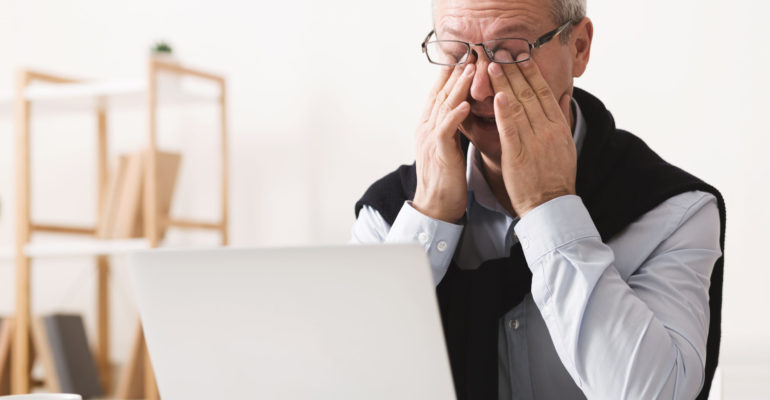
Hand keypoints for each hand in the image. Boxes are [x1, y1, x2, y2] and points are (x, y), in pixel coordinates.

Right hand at [412, 63, 474, 221]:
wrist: (435, 206)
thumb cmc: (446, 178)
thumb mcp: (448, 146)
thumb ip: (452, 127)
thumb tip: (463, 109)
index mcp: (429, 127)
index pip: (439, 94)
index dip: (449, 75)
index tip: (462, 57)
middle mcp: (426, 129)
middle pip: (440, 95)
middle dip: (454, 73)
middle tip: (468, 53)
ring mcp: (430, 140)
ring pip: (443, 107)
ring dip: (457, 88)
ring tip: (469, 70)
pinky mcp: (439, 153)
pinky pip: (446, 131)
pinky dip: (455, 116)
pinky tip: (465, 105)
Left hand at [487, 58, 576, 216]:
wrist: (552, 206)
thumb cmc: (556, 177)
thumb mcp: (565, 144)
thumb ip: (561, 118)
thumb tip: (564, 95)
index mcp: (558, 126)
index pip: (543, 92)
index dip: (531, 72)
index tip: (520, 55)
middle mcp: (548, 129)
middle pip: (529, 93)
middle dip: (514, 70)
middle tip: (501, 51)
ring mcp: (534, 141)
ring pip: (518, 106)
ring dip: (504, 83)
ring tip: (491, 66)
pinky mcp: (519, 155)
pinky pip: (511, 129)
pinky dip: (504, 111)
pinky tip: (497, 95)